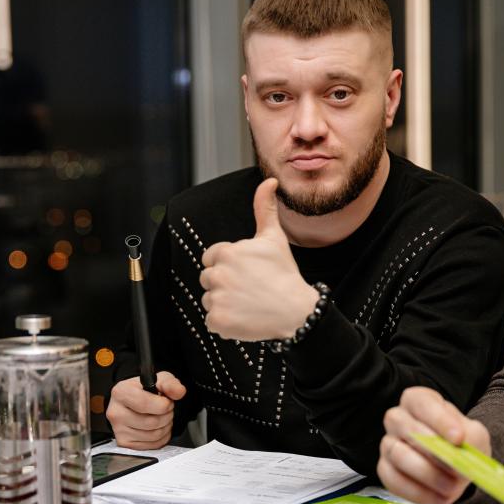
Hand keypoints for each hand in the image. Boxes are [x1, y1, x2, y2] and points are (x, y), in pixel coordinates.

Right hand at [106, 371, 185, 449]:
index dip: (163, 404)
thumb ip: (170, 383)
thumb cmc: (145, 390)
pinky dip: (161, 437)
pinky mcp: (124, 443)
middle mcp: (116, 412)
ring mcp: (118, 430)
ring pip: (153, 435)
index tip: (167, 401)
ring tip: (163, 417)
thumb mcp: (159, 379)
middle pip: (151, 422)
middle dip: (167, 416)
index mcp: (121, 392)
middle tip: (166, 410)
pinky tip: (158, 427)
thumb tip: (179, 391)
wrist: (135, 401)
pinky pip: (152, 445)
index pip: (145, 404)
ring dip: (166, 427)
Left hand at [200, 177, 316, 339]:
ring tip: (248, 303)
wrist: (296, 312)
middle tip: (250, 289)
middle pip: (208, 279)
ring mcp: (216, 299)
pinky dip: (225, 323)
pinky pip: (212, 322)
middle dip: (224, 284)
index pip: (211, 258)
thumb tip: (269, 180)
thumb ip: (264, 208)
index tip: (247, 272)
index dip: (228, 265)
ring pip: (209, 300)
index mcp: (226, 252)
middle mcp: (217, 274)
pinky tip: (245, 317)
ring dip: (225, 304)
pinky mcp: (217, 321)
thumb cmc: (284, 274)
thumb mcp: (274, 238)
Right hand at [378, 386, 490, 503]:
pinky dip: (418, 492)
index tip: (458, 439)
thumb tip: (457, 449)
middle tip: (456, 468)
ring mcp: (388, 443)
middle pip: (406, 428)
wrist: (455, 465)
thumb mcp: (474, 435)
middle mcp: (397, 418)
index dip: (439, 420)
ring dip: (428, 474)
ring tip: (451, 486)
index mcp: (418, 401)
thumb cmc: (461, 443)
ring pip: (398, 455)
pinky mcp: (384, 468)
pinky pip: (393, 480)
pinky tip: (438, 496)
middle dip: (434, 451)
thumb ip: (470, 438)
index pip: (422, 403)